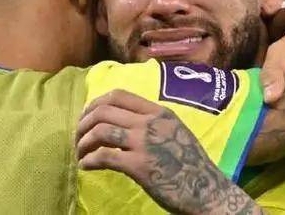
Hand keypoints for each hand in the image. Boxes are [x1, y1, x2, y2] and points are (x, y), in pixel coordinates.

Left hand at [76, 89, 260, 214]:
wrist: (206, 190)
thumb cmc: (192, 164)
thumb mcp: (175, 131)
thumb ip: (153, 124)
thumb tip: (125, 124)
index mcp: (158, 112)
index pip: (119, 95)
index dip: (96, 103)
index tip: (87, 117)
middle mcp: (150, 122)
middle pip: (104, 110)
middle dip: (84, 123)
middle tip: (78, 137)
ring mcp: (144, 143)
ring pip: (101, 131)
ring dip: (83, 142)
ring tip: (80, 153)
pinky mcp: (139, 166)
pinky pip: (104, 156)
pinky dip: (89, 160)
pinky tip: (86, 166)